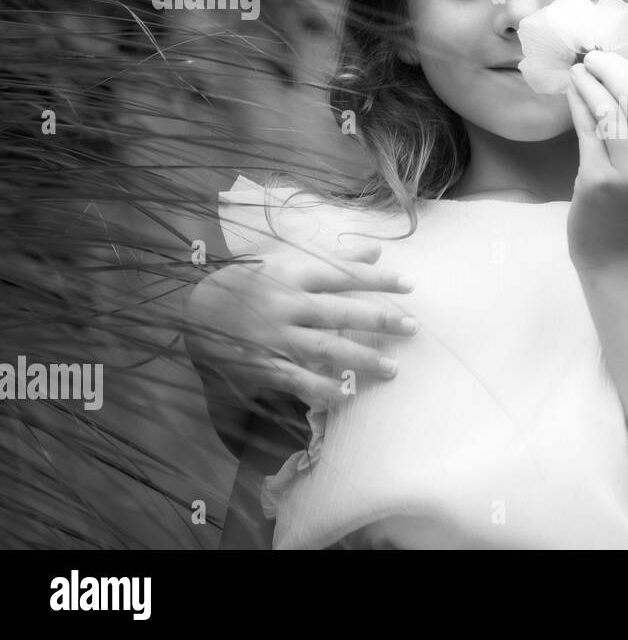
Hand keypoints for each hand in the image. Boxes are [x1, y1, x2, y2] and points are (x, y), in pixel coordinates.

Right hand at [183, 241, 418, 407]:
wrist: (194, 311)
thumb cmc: (248, 281)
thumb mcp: (285, 259)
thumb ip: (333, 257)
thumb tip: (377, 250)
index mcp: (291, 274)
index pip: (343, 275)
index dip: (378, 278)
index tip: (410, 285)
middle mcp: (284, 304)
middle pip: (341, 313)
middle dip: (380, 320)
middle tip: (413, 328)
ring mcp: (273, 337)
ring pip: (325, 349)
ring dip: (362, 360)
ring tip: (392, 368)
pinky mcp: (261, 365)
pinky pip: (296, 380)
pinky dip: (321, 390)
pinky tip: (347, 396)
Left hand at [564, 49, 627, 270]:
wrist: (620, 260)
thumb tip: (621, 78)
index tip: (611, 57)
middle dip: (609, 70)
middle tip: (589, 57)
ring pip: (607, 111)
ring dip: (589, 84)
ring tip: (576, 71)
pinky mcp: (598, 180)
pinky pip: (587, 132)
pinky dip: (577, 106)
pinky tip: (571, 94)